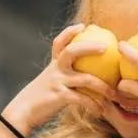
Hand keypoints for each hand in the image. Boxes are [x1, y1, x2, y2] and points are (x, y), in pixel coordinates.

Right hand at [3, 24, 117, 134]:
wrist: (23, 111)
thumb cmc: (40, 98)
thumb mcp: (49, 81)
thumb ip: (62, 75)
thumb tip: (82, 75)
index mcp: (53, 64)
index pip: (59, 42)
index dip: (70, 32)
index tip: (83, 26)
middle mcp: (55, 69)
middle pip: (72, 51)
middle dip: (90, 47)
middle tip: (106, 47)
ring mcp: (57, 82)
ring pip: (85, 79)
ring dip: (103, 86)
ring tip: (114, 92)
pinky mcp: (59, 96)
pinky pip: (82, 99)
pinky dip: (94, 105)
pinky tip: (102, 110)